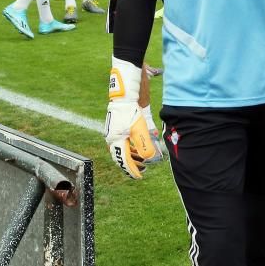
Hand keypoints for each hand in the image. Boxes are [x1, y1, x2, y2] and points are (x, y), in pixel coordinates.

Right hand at [104, 58, 156, 178]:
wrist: (126, 89)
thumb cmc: (130, 108)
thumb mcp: (140, 127)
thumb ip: (144, 144)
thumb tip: (149, 158)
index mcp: (115, 139)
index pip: (122, 159)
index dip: (131, 169)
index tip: (139, 176)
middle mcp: (114, 135)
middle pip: (122, 154)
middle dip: (133, 163)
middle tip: (144, 168)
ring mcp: (119, 128)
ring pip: (126, 146)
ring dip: (136, 153)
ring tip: (145, 159)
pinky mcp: (125, 122)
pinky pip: (129, 137)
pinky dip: (136, 143)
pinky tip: (146, 142)